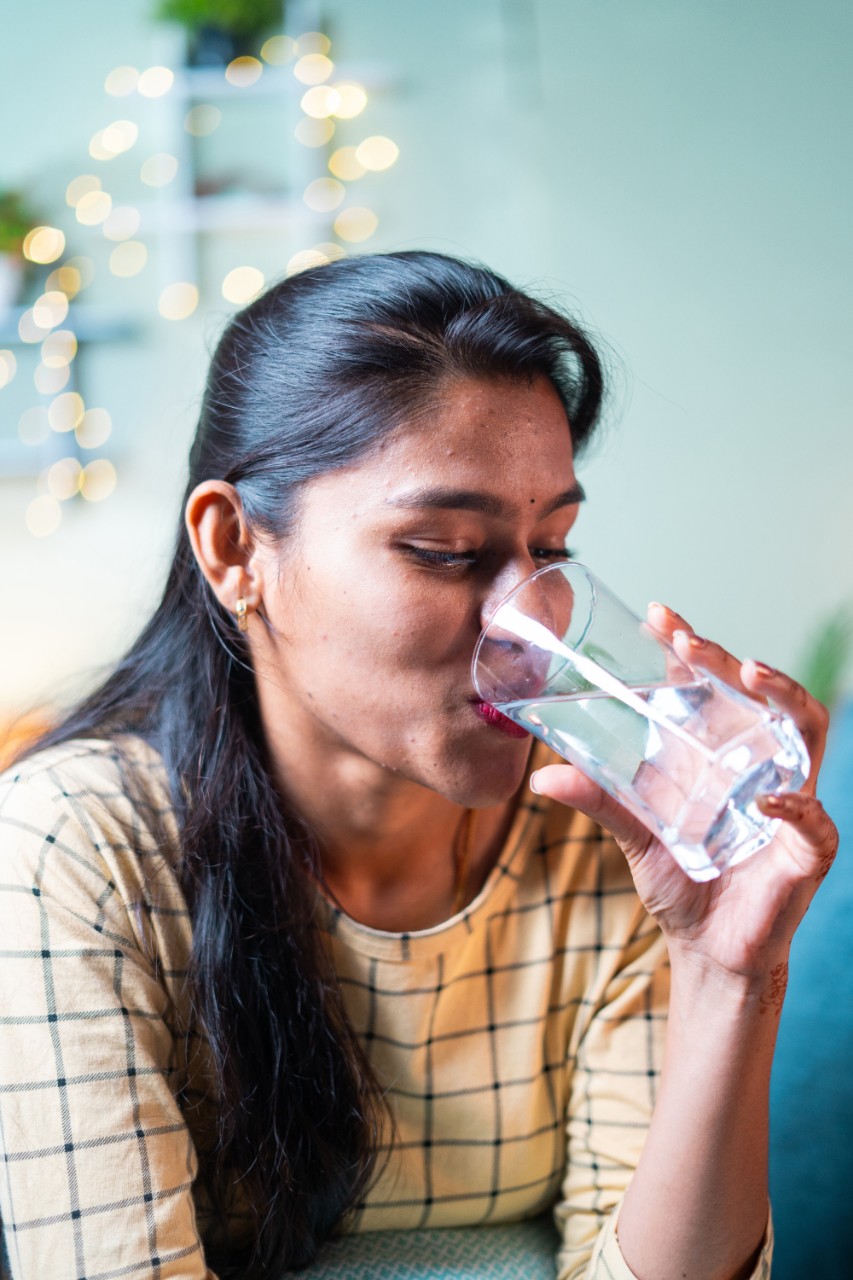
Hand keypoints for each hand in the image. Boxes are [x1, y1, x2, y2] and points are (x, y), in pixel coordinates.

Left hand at [530, 603, 838, 980]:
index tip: (660, 616)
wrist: (708, 949)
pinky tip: (772, 795)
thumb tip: (543, 775)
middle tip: (689, 642)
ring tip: (751, 673)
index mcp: (720, 752)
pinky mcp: (807, 847)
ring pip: (804, 733)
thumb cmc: (680, 883)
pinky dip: (794, 802)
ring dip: (783, 697)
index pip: (713, 685)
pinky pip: (812, 816)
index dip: (692, 647)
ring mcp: (789, 800)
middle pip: (758, 695)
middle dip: (726, 660)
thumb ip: (599, 799)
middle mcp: (759, 764)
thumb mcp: (633, 833)